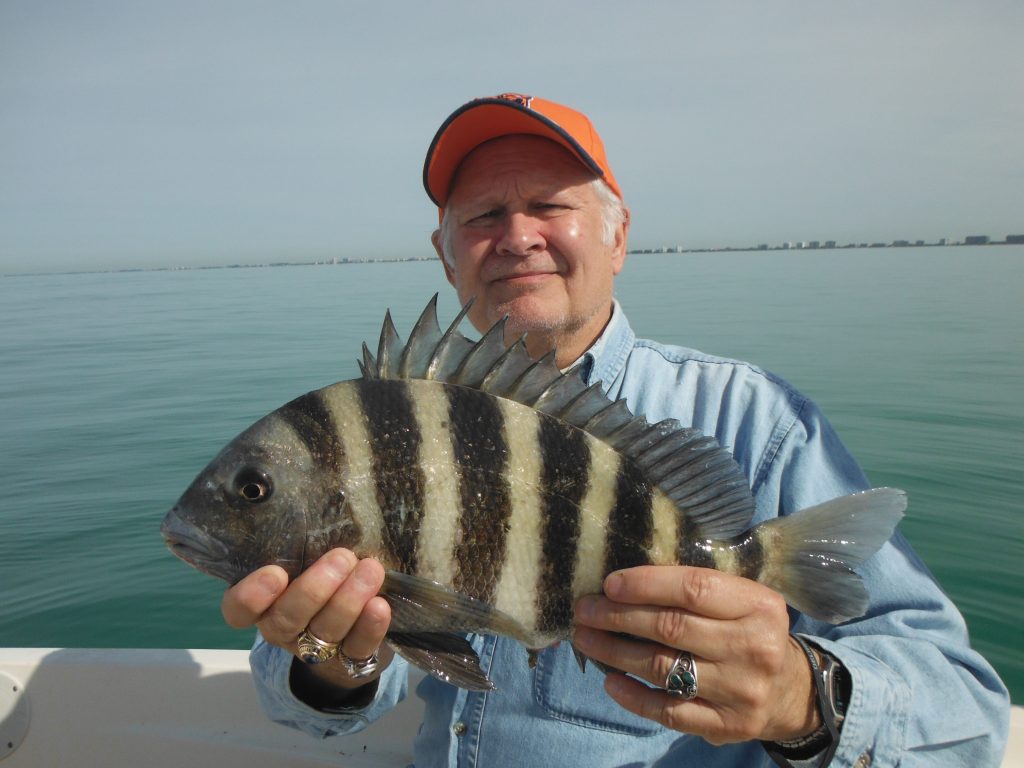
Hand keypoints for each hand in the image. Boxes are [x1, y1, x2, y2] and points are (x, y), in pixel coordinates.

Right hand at [221, 548, 393, 689]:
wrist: (350, 628)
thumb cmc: (321, 575)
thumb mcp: (305, 559)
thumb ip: (304, 544)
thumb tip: (325, 501)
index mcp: (263, 602)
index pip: (238, 609)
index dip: (250, 596)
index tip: (275, 573)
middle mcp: (282, 628)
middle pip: (286, 618)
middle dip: (314, 589)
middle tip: (342, 557)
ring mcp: (314, 648)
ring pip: (324, 631)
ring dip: (348, 600)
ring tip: (370, 570)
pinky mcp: (349, 660)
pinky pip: (356, 648)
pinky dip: (369, 627)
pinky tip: (379, 605)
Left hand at [572, 565, 818, 744]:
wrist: (791, 691)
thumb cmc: (750, 631)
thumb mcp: (742, 600)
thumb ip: (698, 589)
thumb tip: (625, 581)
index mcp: (759, 605)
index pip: (693, 588)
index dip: (645, 584)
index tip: (608, 584)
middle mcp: (754, 648)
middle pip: (671, 627)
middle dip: (617, 616)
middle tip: (584, 610)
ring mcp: (741, 691)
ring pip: (663, 668)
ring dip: (614, 652)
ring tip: (585, 638)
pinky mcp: (727, 726)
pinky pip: (669, 711)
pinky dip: (634, 696)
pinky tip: (610, 680)